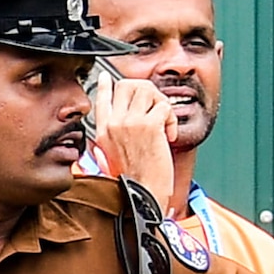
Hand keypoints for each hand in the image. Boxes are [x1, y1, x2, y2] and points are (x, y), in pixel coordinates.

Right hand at [96, 72, 176, 201]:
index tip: (108, 78)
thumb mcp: (111, 158)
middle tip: (154, 107)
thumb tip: (118, 126)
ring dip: (160, 103)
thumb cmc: (133, 182)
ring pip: (147, 89)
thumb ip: (112, 139)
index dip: (106, 84)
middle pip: (127, 84)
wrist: (143, 196)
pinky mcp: (149, 126)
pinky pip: (164, 106)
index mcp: (103, 132)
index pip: (101, 98)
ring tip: (162, 122)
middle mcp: (114, 124)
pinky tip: (169, 135)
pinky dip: (172, 119)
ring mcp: (131, 123)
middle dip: (145, 91)